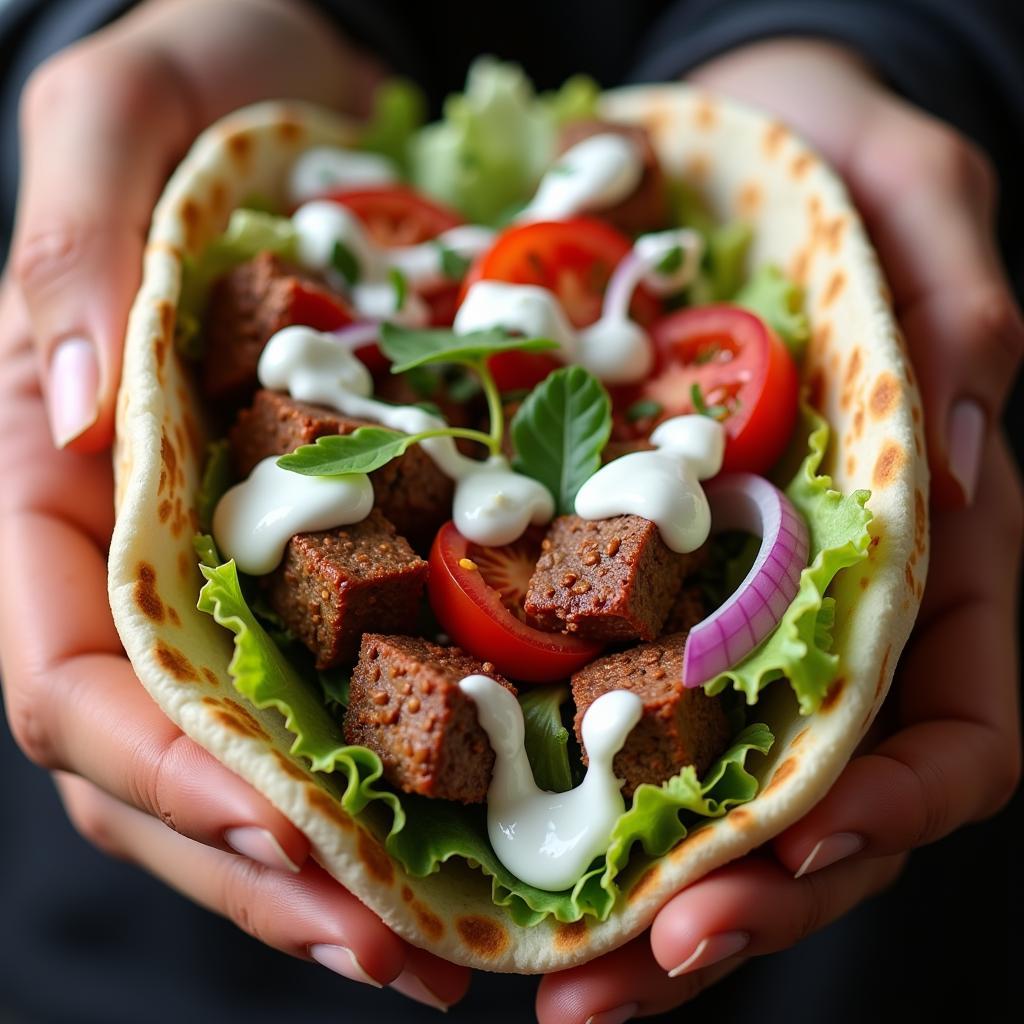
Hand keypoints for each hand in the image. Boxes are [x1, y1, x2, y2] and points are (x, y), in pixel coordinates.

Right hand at [0, 0, 467, 1007]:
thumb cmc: (202, 71)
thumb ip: (66, 256)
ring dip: (343, 861)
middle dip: (273, 866)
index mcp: (64, 481)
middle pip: (172, 761)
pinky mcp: (342, 542)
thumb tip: (71, 414)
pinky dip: (407, 769)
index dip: (167, 774)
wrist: (312, 76)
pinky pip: (360, 682)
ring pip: (266, 754)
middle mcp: (149, 548)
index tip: (290, 829)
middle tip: (401, 955)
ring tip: (443, 945)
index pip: (73, 676)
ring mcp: (245, 560)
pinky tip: (478, 823)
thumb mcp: (119, 119)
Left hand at [536, 40, 1021, 1022]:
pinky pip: (616, 719)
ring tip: (556, 984)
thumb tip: (955, 449)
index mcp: (932, 551)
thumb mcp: (913, 193)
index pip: (950, 728)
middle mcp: (835, 611)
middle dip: (737, 902)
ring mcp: (730, 612)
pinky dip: (571, 800)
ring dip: (646, 901)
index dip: (886, 809)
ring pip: (710, 799)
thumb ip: (957, 305)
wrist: (724, 153)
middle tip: (620, 979)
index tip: (793, 852)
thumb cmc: (836, 160)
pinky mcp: (635, 589)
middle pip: (815, 805)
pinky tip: (503, 857)